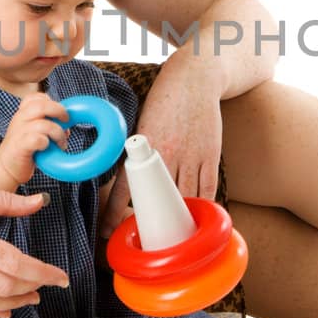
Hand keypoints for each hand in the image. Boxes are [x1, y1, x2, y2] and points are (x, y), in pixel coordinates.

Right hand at [0, 92, 72, 185]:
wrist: (5, 168)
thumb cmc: (23, 150)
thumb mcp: (33, 131)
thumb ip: (47, 124)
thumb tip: (67, 126)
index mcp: (23, 114)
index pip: (37, 97)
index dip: (52, 102)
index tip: (59, 115)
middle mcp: (20, 119)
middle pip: (42, 105)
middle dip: (60, 111)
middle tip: (67, 122)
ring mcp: (19, 132)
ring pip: (43, 124)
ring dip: (58, 133)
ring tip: (61, 144)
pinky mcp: (20, 146)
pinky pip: (36, 139)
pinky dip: (46, 143)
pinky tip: (47, 149)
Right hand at [0, 171, 67, 317]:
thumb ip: (6, 200)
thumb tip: (40, 201)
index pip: (15, 264)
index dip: (43, 273)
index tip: (61, 277)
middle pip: (5, 286)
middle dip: (32, 288)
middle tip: (48, 284)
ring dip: (12, 304)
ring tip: (29, 298)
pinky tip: (0, 311)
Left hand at [101, 56, 223, 239]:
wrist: (196, 78)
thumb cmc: (165, 100)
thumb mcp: (142, 122)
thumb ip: (137, 151)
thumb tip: (130, 178)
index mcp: (142, 145)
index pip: (124, 186)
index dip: (115, 212)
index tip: (107, 231)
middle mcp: (166, 153)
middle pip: (155, 199)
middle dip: (147, 222)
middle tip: (142, 238)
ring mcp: (190, 156)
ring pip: (182, 199)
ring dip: (175, 220)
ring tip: (169, 234)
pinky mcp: (210, 155)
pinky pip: (206, 190)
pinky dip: (201, 206)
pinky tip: (195, 217)